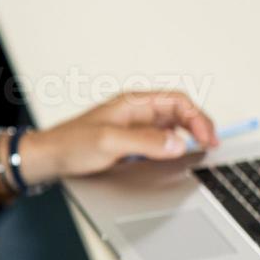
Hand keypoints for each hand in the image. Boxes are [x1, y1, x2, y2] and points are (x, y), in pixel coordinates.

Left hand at [21, 91, 219, 181]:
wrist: (47, 158)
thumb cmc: (70, 144)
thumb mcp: (109, 142)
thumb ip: (145, 141)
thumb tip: (177, 143)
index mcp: (133, 103)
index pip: (177, 101)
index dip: (198, 117)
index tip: (207, 138)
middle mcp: (136, 112)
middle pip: (179, 112)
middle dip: (199, 126)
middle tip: (212, 145)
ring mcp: (133, 127)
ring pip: (171, 126)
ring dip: (189, 135)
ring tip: (202, 150)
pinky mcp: (129, 142)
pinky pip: (159, 140)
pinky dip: (174, 146)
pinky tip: (178, 157)